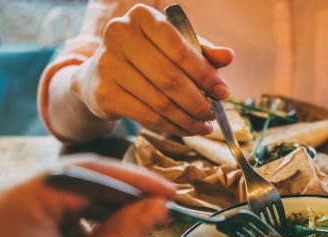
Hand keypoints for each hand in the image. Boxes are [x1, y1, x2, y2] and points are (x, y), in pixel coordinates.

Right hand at [70, 4, 233, 136]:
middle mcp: (120, 34)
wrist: (99, 76)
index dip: (205, 74)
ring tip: (203, 125)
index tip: (223, 92)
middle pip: (170, 78)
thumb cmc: (146, 58)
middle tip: (213, 114)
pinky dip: (170, 126)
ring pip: (160, 101)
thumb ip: (202, 51)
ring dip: (187, 118)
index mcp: (142, 17)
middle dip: (197, 101)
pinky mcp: (103, 93)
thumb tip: (228, 57)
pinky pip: (147, 116)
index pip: (180, 49)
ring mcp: (107, 64)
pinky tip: (184, 129)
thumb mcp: (175, 48)